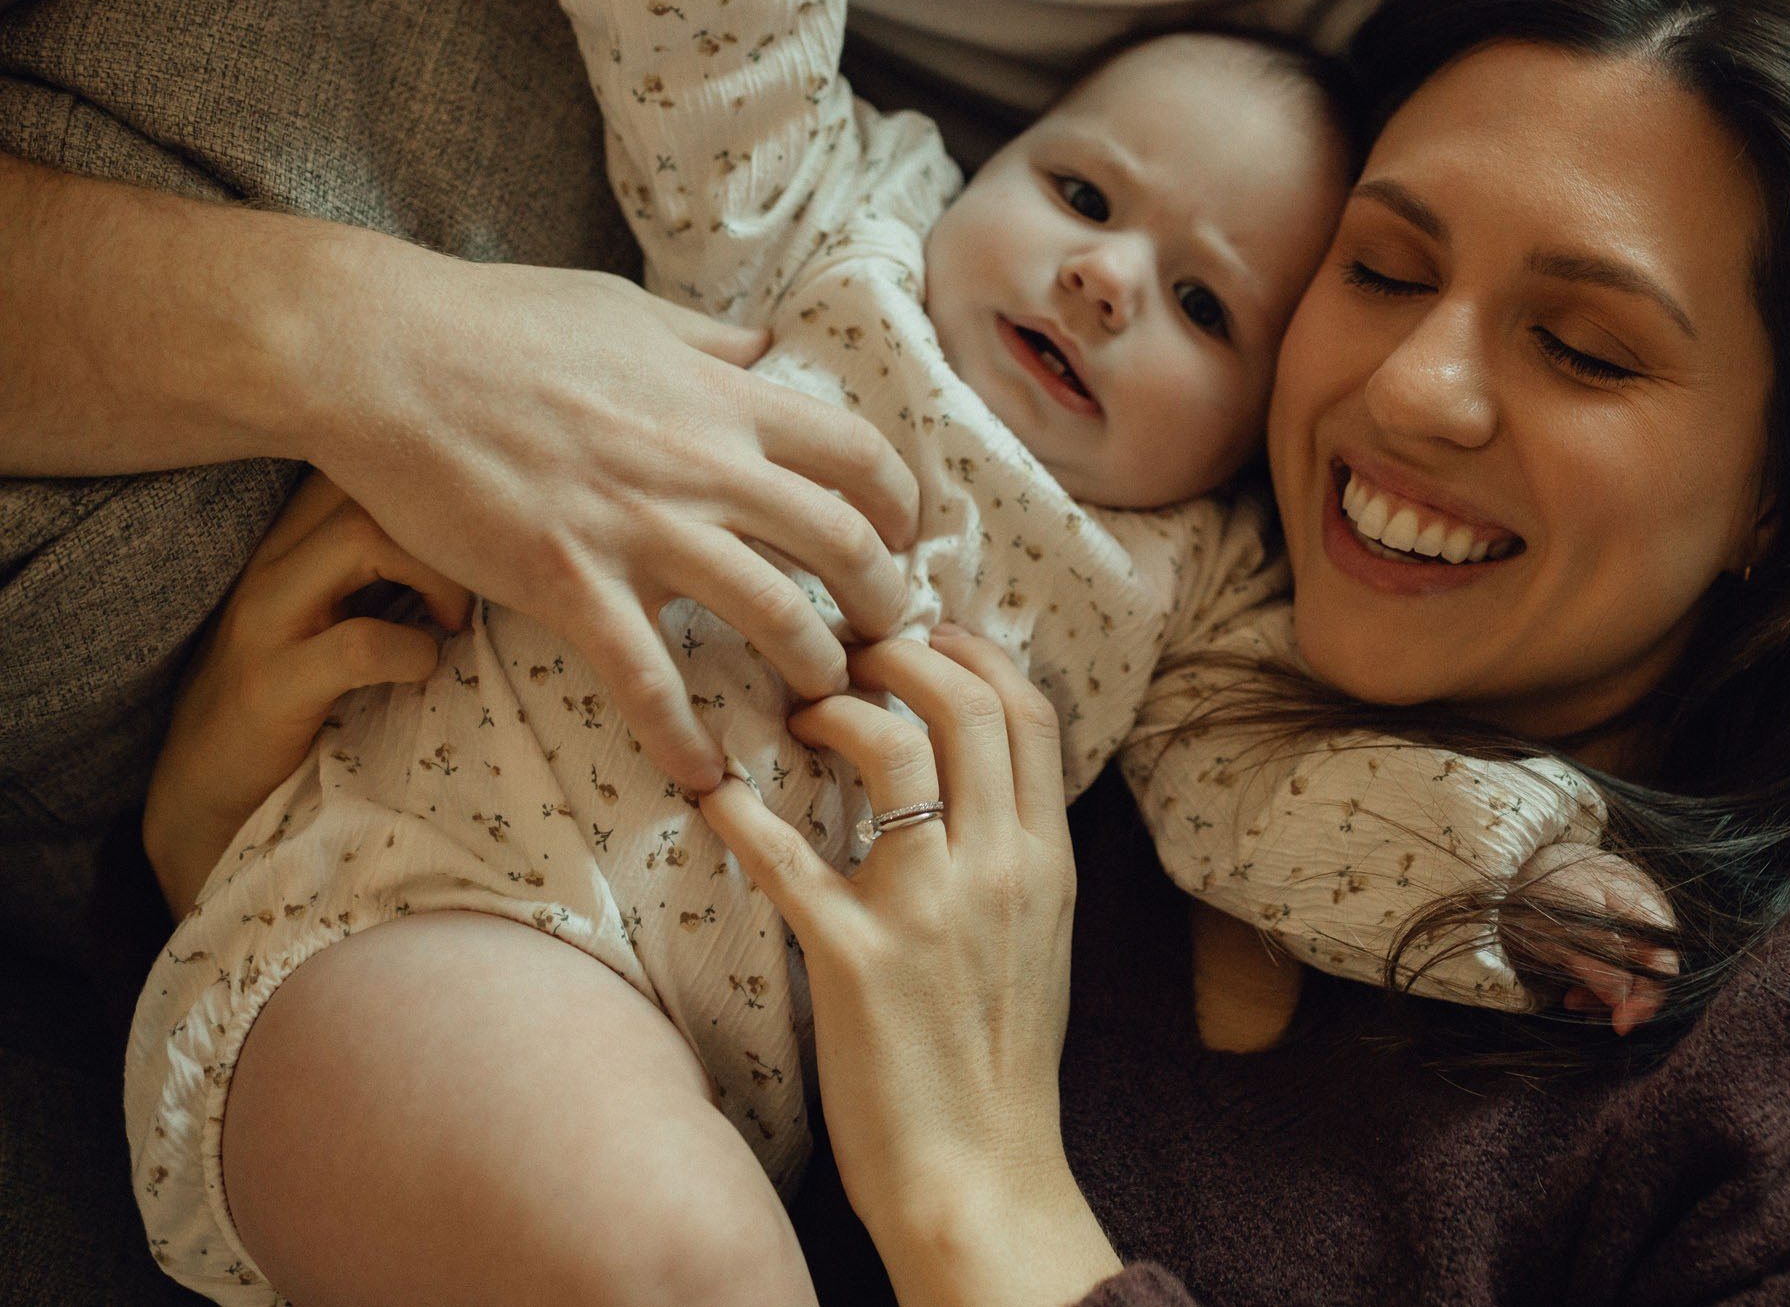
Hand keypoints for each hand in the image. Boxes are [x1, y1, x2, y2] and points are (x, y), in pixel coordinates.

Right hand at [146, 473, 470, 910]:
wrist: (207, 792)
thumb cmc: (300, 693)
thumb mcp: (344, 610)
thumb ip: (396, 564)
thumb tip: (503, 540)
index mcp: (293, 537)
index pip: (365, 452)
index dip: (441, 470)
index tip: (487, 523)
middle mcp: (272, 561)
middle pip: (371, 477)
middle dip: (451, 519)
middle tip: (484, 579)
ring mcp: (265, 620)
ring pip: (361, 537)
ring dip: (439, 574)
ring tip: (455, 621)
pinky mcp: (268, 687)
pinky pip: (359, 644)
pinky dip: (413, 653)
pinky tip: (422, 670)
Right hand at [312, 253, 918, 793]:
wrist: (381, 354)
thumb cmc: (500, 321)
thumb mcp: (629, 310)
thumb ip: (706, 342)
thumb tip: (763, 347)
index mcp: (722, 398)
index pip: (856, 453)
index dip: (899, 502)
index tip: (904, 537)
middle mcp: (702, 465)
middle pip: (843, 543)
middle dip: (884, 599)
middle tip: (890, 636)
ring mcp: (640, 529)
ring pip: (775, 615)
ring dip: (816, 668)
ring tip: (827, 701)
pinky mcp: (568, 582)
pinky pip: (647, 678)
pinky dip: (684, 737)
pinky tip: (706, 776)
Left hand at [701, 632, 1120, 1306]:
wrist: (984, 1180)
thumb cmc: (1000, 1065)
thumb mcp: (1039, 941)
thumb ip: (1013, 856)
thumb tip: (970, 783)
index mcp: (1047, 862)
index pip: (1028, 710)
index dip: (972, 650)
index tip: (923, 634)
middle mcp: (1000, 868)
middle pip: (965, 701)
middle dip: (900, 653)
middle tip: (847, 658)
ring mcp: (929, 909)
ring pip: (892, 748)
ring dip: (835, 709)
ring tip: (799, 716)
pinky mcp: (854, 959)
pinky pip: (787, 856)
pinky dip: (742, 812)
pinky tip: (715, 794)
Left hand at [1504, 841, 1676, 1036]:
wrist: (1522, 867)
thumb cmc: (1547, 889)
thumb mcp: (1568, 928)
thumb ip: (1600, 964)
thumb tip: (1624, 1005)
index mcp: (1644, 904)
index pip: (1665, 957)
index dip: (1650, 994)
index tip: (1623, 1021)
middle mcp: (1645, 920)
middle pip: (1650, 973)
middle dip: (1619, 999)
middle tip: (1578, 1005)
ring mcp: (1629, 933)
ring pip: (1631, 980)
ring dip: (1603, 998)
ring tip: (1570, 1000)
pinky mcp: (1611, 947)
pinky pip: (1613, 977)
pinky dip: (1594, 990)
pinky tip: (1571, 995)